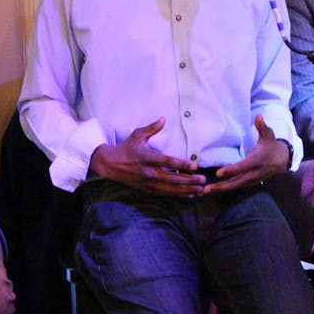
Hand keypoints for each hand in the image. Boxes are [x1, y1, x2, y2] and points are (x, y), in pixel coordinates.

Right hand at [88, 118, 204, 195]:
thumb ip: (151, 128)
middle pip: (172, 179)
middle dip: (189, 181)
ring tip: (201, 190)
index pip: (167, 162)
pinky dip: (179, 195)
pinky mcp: (148, 190)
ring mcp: (148, 184)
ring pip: (171, 190)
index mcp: (147, 158)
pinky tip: (190, 195)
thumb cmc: (126, 148)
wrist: (110, 165)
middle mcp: (149, 173)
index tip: (195, 166)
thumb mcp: (137, 135)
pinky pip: (166, 194)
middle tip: (203, 180)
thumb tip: (163, 118)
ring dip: (187, 191)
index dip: (182, 164)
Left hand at [203, 116, 290, 193]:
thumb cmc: (272, 145)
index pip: (243, 167)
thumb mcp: (269, 134)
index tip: (218, 173)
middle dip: (222, 185)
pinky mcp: (251, 182)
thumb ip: (262, 126)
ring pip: (236, 186)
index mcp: (258, 160)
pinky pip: (238, 186)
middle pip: (238, 181)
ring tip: (206, 190)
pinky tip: (215, 189)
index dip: (231, 170)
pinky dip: (226, 188)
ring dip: (222, 189)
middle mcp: (255, 172)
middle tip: (207, 189)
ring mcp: (253, 179)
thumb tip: (258, 116)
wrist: (283, 159)